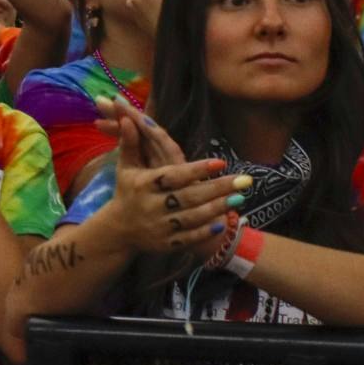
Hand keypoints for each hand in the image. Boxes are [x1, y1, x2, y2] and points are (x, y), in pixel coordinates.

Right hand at [95, 104, 240, 255]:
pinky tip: (223, 223)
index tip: (220, 162)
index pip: (174, 176)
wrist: (118, 231)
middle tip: (244, 180)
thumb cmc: (128, 192)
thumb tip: (129, 120)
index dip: (197, 170)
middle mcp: (152, 207)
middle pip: (189, 197)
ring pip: (193, 218)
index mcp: (144, 185)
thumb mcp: (126, 167)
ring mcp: (161, 227)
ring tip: (240, 198)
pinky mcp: (167, 244)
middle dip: (218, 189)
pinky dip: (205, 232)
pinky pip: (190, 238)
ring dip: (217, 208)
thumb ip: (130, 143)